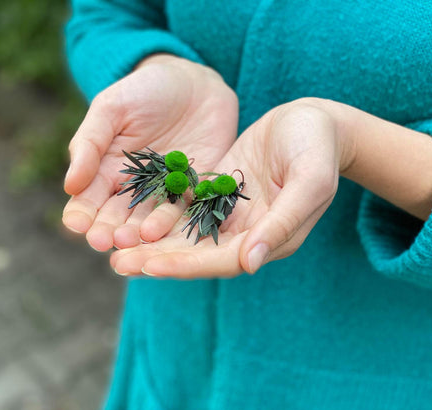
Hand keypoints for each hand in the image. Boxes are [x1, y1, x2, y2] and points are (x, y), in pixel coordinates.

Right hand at [63, 55, 237, 250]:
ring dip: (139, 233)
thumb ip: (90, 143)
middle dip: (108, 231)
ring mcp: (165, 193)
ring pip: (149, 220)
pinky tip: (163, 233)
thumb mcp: (111, 109)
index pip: (88, 200)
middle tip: (103, 242)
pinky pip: (184, 210)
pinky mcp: (195, 191)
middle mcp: (134, 190)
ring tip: (131, 241)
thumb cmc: (145, 91)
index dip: (81, 214)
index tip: (77, 225)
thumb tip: (70, 185)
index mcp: (106, 171)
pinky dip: (174, 223)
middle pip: (117, 217)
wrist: (195, 82)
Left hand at [110, 99, 355, 276]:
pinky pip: (184, 208)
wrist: (314, 121)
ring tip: (113, 246)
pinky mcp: (217, 193)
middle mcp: (246, 233)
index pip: (222, 261)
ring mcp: (230, 214)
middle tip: (117, 263)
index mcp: (270, 238)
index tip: (150, 266)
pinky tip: (128, 215)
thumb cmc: (318, 147)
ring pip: (185, 235)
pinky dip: (158, 215)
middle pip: (197, 254)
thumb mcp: (310, 180)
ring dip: (151, 242)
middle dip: (158, 259)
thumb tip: (249, 264)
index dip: (187, 265)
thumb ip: (283, 222)